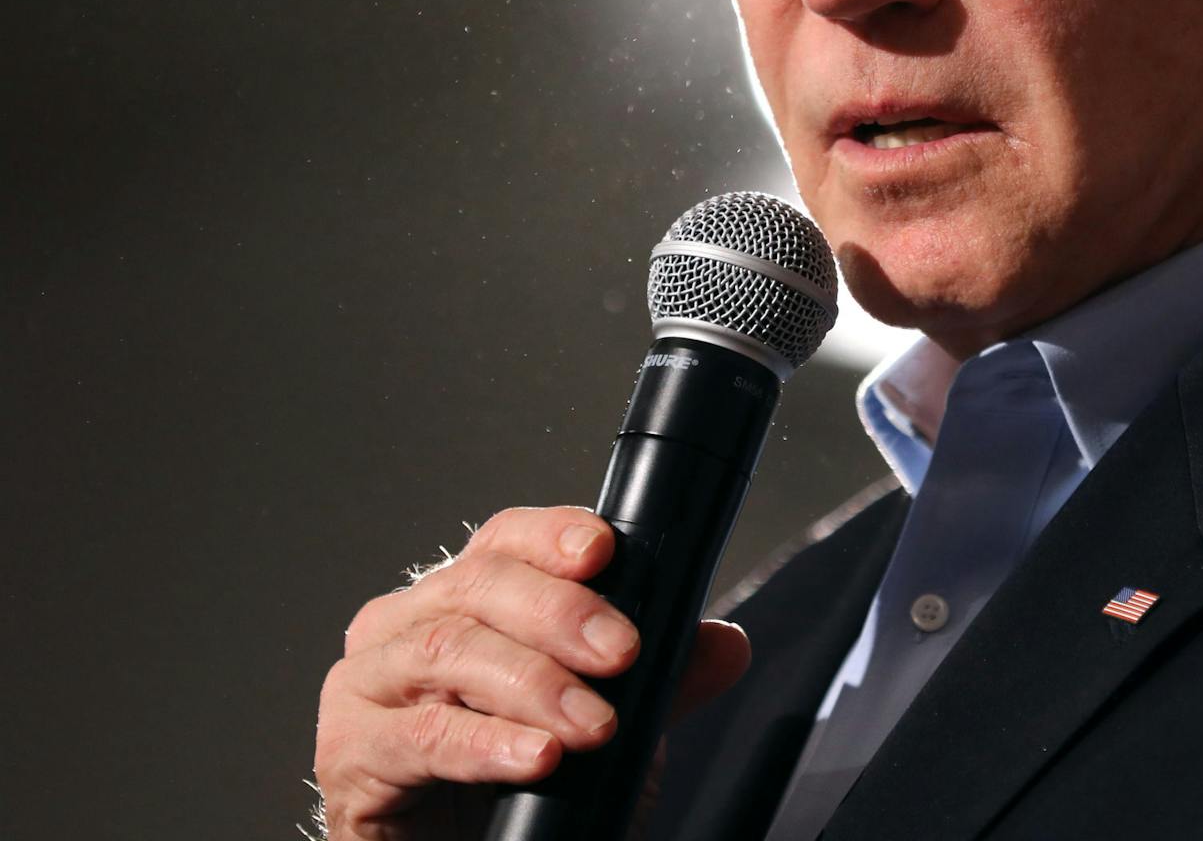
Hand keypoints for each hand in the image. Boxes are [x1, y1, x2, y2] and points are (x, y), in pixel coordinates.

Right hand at [312, 506, 751, 840]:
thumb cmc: (514, 794)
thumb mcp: (605, 733)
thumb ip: (659, 684)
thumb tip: (725, 644)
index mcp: (462, 603)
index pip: (504, 540)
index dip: (552, 534)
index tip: (604, 551)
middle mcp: (404, 628)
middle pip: (479, 585)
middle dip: (562, 614)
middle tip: (621, 654)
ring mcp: (368, 687)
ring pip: (450, 650)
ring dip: (535, 684)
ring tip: (593, 724)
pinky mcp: (349, 754)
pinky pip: (420, 737)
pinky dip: (487, 744)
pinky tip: (537, 757)